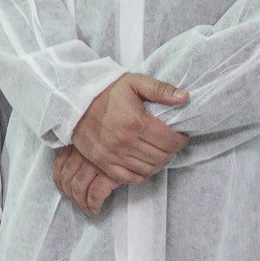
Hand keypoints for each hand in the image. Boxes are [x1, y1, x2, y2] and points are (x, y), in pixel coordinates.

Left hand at [50, 145, 125, 215]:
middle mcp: (83, 153)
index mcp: (78, 143)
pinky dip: (93, 204)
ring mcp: (94, 163)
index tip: (62, 190)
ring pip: (79, 188)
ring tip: (87, 209)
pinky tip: (95, 209)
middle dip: (70, 195)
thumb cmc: (118, 139)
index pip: (59, 163)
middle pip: (67, 178)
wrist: (140, 138)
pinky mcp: (108, 174)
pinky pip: (95, 194)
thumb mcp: (98, 139)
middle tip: (77, 203)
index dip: (58, 179)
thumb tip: (74, 169)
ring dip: (80, 203)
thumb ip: (86, 148)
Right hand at [70, 72, 189, 184]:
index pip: (170, 141)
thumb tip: (184, 98)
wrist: (74, 100)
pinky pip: (130, 178)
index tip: (181, 135)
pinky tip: (145, 164)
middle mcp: (126, 141)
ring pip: (148, 169)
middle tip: (171, 144)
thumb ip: (161, 89)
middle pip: (161, 156)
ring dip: (159, 163)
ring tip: (160, 153)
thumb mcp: (134, 82)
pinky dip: (142, 175)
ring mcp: (113, 154)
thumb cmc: (107, 91)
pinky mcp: (103, 162)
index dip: (181, 140)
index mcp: (136, 121)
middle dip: (172, 151)